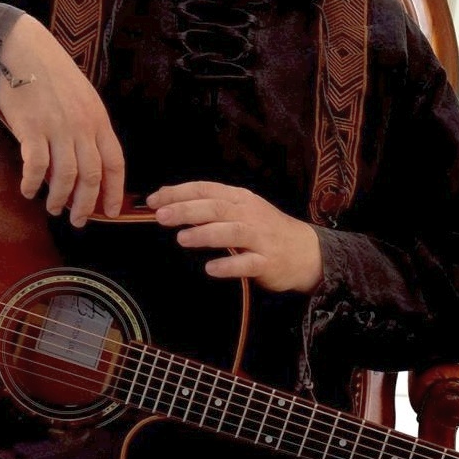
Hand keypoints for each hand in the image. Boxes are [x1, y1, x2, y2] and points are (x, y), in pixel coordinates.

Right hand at [0, 15, 126, 226]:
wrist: (22, 48)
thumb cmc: (51, 73)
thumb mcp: (82, 98)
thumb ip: (87, 128)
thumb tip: (86, 163)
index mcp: (98, 119)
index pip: (114, 163)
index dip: (114, 192)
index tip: (111, 212)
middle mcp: (82, 126)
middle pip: (91, 176)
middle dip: (85, 204)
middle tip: (77, 221)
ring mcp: (58, 128)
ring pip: (65, 176)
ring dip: (58, 198)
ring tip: (53, 208)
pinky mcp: (31, 128)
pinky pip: (36, 166)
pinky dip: (32, 183)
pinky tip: (27, 190)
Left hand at [148, 181, 321, 293]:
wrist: (305, 251)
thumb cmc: (264, 230)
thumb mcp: (240, 209)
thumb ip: (209, 203)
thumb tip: (167, 196)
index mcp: (240, 198)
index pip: (206, 189)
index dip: (179, 193)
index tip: (153, 200)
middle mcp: (250, 214)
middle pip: (216, 208)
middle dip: (187, 210)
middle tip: (161, 217)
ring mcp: (260, 238)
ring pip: (232, 232)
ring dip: (206, 234)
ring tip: (182, 238)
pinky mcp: (268, 262)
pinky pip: (247, 263)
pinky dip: (229, 265)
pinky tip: (211, 268)